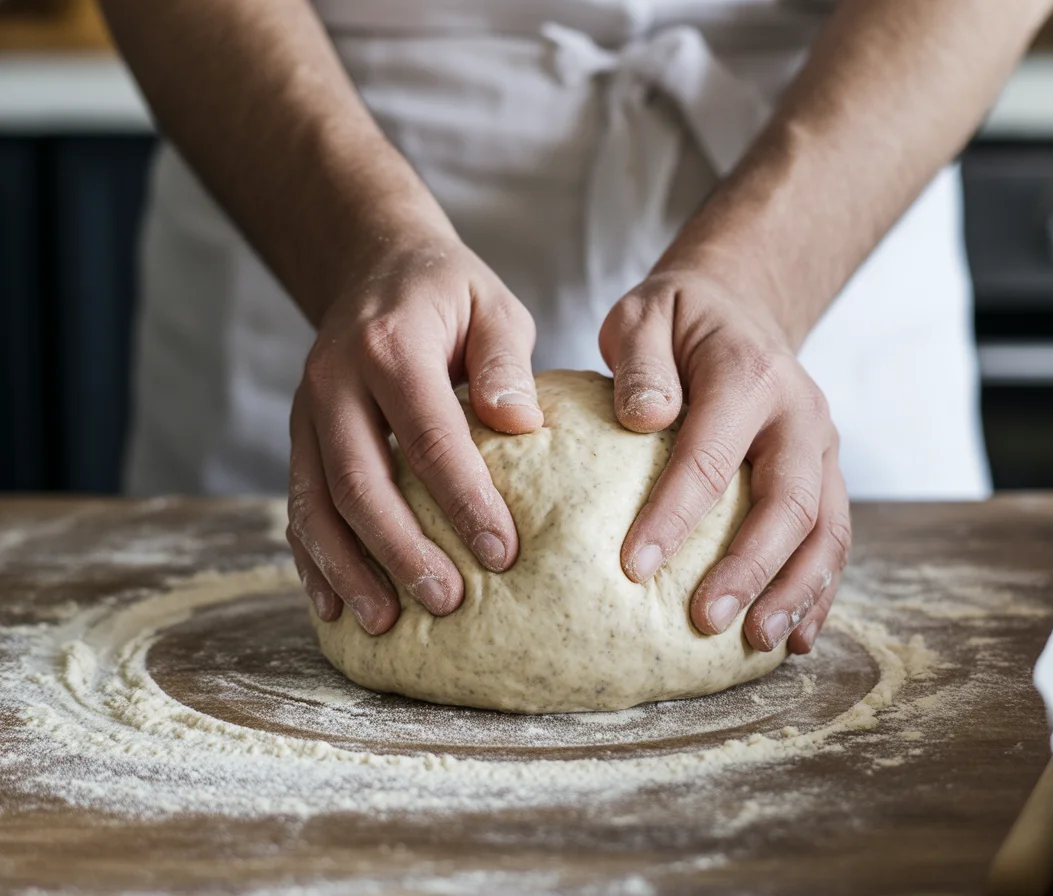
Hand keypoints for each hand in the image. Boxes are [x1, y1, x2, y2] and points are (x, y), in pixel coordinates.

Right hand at [287, 235, 542, 633]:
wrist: (374, 265)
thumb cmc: (448, 294)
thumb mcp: (493, 306)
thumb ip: (506, 362)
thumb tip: (521, 425)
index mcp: (389, 346)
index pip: (428, 437)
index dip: (464, 500)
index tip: (504, 553)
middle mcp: (334, 380)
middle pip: (361, 481)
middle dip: (402, 551)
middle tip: (448, 603)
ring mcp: (306, 411)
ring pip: (315, 503)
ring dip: (348, 569)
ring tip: (384, 623)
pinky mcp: (298, 435)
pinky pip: (297, 504)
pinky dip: (311, 558)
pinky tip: (335, 604)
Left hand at [599, 265, 850, 654]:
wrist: (739, 307)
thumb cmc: (678, 319)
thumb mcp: (643, 315)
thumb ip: (640, 362)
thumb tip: (646, 418)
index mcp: (749, 375)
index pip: (710, 456)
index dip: (674, 515)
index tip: (632, 568)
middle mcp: (800, 414)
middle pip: (787, 502)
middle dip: (750, 568)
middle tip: (705, 620)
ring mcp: (822, 447)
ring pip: (825, 528)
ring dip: (796, 590)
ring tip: (759, 642)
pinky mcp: (826, 474)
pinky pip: (833, 536)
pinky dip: (819, 588)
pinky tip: (795, 635)